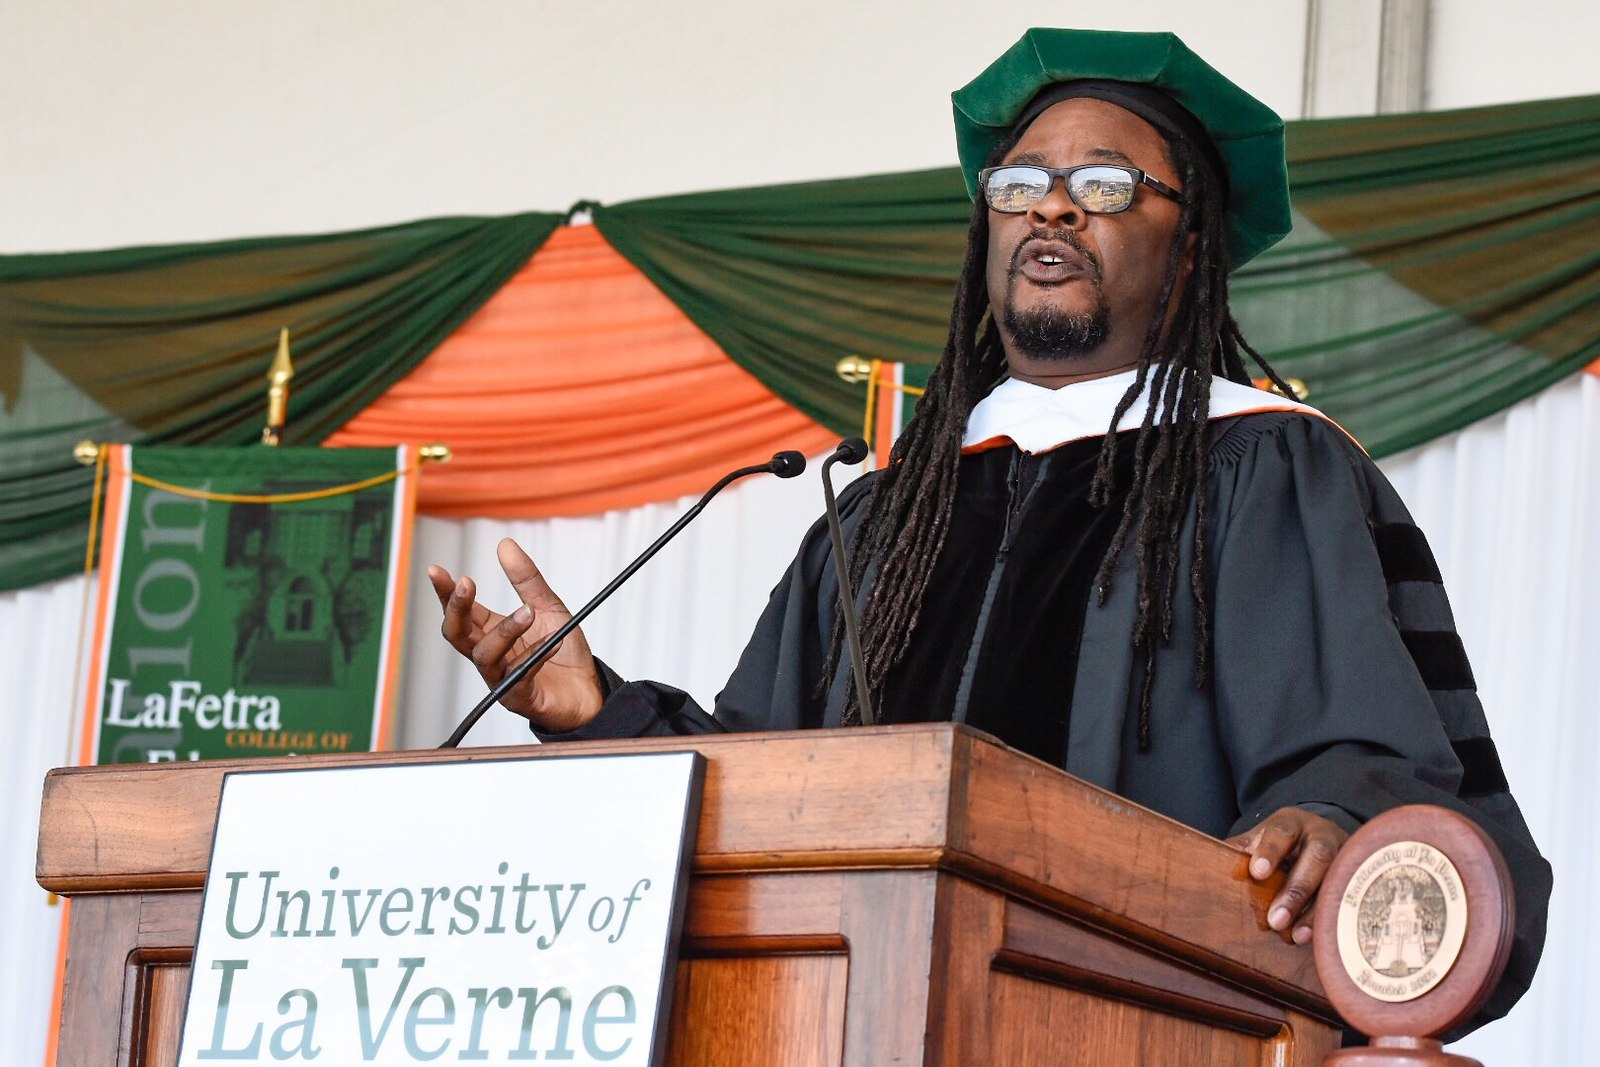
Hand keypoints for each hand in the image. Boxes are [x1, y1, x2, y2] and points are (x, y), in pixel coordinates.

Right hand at [428, 538, 603, 732]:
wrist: (589, 690)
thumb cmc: (563, 654)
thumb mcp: (547, 607)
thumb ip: (526, 579)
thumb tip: (506, 545)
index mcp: (492, 632)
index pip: (461, 611)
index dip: (446, 592)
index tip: (436, 571)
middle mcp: (491, 655)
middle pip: (456, 634)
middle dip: (456, 608)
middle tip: (466, 584)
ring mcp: (501, 678)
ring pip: (485, 654)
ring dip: (505, 630)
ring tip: (528, 613)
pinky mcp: (519, 697)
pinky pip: (519, 675)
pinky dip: (536, 654)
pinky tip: (552, 642)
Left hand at [1226, 807, 1348, 944]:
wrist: (1321, 837)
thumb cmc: (1282, 843)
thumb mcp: (1261, 839)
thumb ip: (1241, 851)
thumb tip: (1208, 867)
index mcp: (1292, 822)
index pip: (1281, 832)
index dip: (1270, 850)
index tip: (1257, 872)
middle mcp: (1322, 836)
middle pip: (1316, 858)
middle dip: (1296, 890)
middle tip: (1275, 919)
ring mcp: (1345, 856)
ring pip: (1336, 881)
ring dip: (1315, 910)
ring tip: (1295, 936)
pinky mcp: (1357, 878)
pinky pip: (1349, 898)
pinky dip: (1331, 918)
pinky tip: (1317, 937)